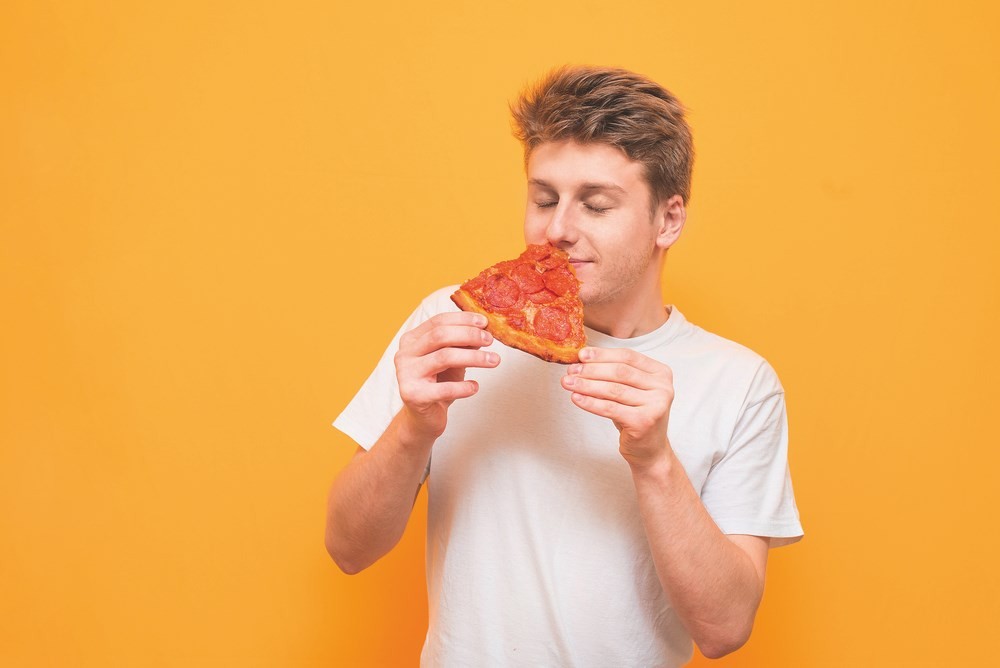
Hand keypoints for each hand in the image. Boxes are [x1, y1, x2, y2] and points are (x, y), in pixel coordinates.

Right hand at [394, 312, 499, 441]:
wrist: (424, 417)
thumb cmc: (438, 384)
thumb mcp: (451, 359)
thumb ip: (462, 344)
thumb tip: (483, 330)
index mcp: (411, 340)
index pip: (438, 321)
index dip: (462, 319)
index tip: (484, 322)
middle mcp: (404, 354)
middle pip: (440, 336)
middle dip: (469, 335)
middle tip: (490, 340)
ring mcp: (406, 374)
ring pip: (444, 357)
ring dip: (473, 357)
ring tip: (494, 360)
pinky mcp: (412, 395)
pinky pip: (444, 388)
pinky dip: (464, 386)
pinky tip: (475, 387)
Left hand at [561, 347, 674, 467]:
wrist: (649, 450)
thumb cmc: (636, 416)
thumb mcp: (629, 390)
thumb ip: (613, 374)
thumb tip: (582, 362)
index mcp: (661, 373)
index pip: (628, 356)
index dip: (602, 354)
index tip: (581, 355)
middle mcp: (663, 387)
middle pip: (620, 372)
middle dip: (592, 370)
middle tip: (571, 371)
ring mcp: (656, 405)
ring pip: (613, 390)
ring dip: (587, 385)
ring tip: (568, 383)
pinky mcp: (644, 422)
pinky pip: (611, 408)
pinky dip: (591, 403)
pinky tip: (576, 398)